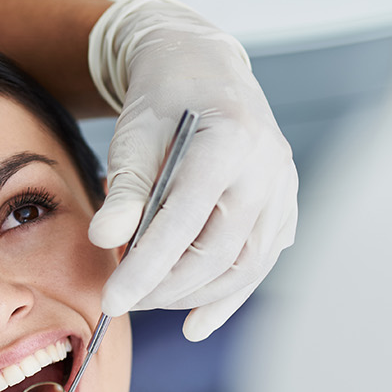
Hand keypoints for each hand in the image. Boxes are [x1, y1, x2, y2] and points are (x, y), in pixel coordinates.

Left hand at [88, 0, 299, 340]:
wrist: (205, 69)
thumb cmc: (164, 100)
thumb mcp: (133, 134)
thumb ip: (125, 189)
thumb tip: (106, 241)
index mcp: (229, 141)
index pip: (184, 223)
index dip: (146, 269)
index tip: (112, 301)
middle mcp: (267, 168)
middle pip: (218, 252)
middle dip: (167, 288)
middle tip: (125, 300)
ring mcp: (283, 188)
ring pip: (245, 265)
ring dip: (195, 295)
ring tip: (151, 301)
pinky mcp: (285, 205)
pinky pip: (261, 262)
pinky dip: (228, 296)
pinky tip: (196, 322)